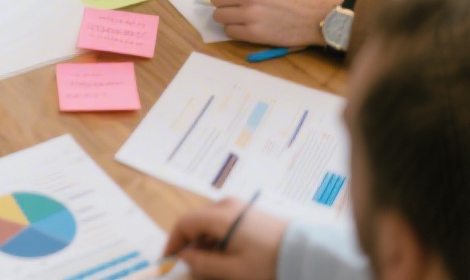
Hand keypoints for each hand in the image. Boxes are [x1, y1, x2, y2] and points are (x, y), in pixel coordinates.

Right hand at [164, 199, 289, 279]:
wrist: (306, 252)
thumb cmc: (268, 262)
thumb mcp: (234, 270)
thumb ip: (203, 263)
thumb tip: (184, 256)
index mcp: (220, 216)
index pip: (184, 223)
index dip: (173, 241)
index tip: (169, 259)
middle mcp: (227, 205)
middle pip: (196, 220)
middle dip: (189, 241)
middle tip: (190, 262)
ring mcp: (240, 206)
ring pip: (209, 220)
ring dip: (203, 239)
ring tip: (210, 260)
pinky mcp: (250, 211)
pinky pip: (224, 220)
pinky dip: (217, 234)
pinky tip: (226, 251)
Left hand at [208, 0, 344, 46]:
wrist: (319, 15)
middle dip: (223, 2)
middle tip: (237, 4)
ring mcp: (249, 14)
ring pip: (218, 16)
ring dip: (228, 16)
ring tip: (243, 15)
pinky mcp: (254, 34)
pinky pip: (229, 31)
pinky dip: (235, 30)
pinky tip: (248, 26)